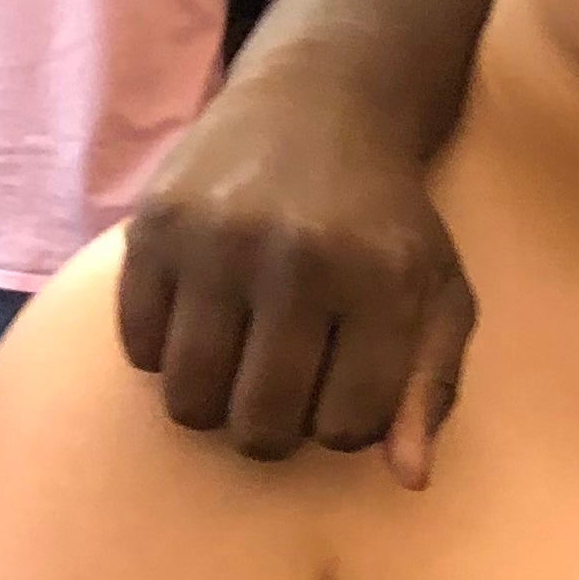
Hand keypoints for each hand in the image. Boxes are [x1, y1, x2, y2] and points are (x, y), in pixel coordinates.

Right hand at [118, 109, 475, 482]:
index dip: (344, 427)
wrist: (321, 100)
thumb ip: (431, 387)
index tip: (343, 390)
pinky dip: (166, 355)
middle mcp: (297, 258)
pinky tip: (202, 317)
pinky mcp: (154, 226)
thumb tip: (409, 479)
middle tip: (280, 389)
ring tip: (238, 364)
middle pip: (259, 425)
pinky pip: (140, 350)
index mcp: (380, 281)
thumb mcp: (438, 292)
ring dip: (213, 404)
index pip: (346, 427)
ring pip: (190, 400)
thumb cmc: (386, 219)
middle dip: (271, 430)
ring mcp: (217, 240)